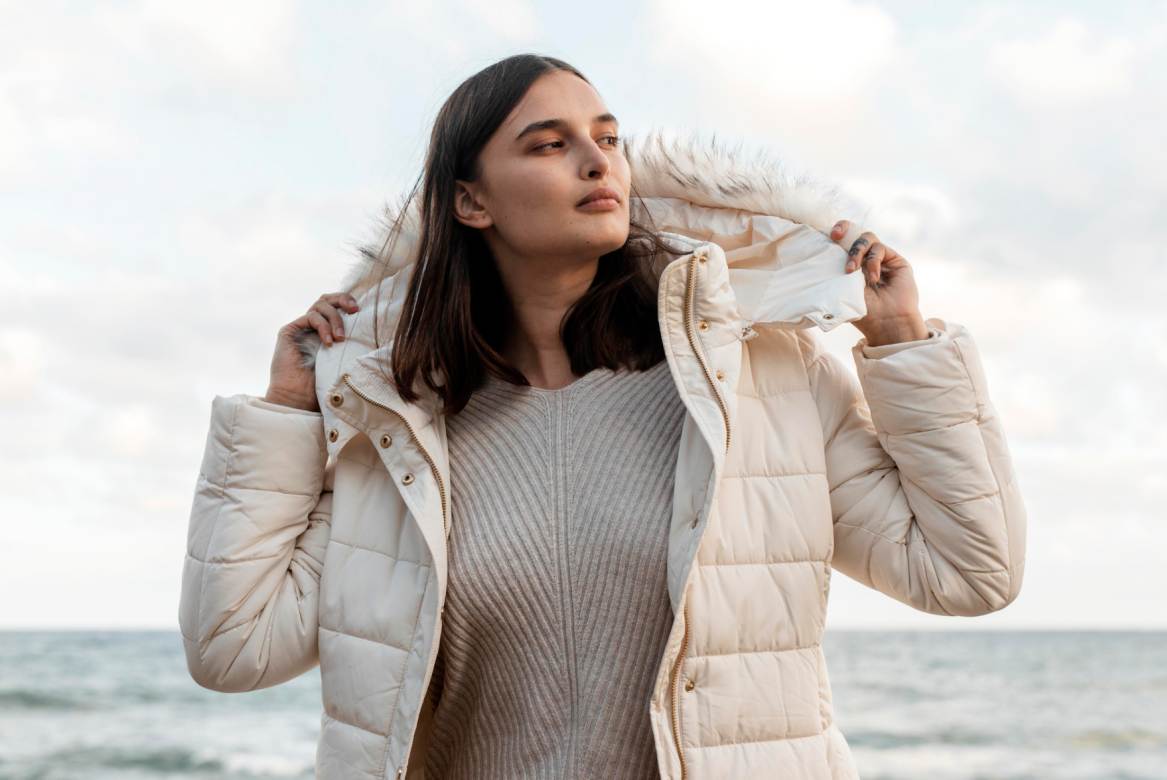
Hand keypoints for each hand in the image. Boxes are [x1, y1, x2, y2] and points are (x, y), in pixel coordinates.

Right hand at [264, 292, 360, 411]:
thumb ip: (355, 346)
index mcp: (328, 331)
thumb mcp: (347, 362)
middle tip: (355, 310)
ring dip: (335, 318)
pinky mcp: (290, 330)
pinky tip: (328, 343)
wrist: (299, 399)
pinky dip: (323, 326)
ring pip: (320, 305)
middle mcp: (314, 327)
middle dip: (343, 299)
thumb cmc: (325, 386)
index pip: (338, 307)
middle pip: (328, 299)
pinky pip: (310, 316)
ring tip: (340, 339)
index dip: (349, 303)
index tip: (363, 312)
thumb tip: (380, 337)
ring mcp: (301, 328)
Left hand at [830, 220, 928, 346]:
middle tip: (835, 237)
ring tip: (851, 271)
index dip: (836, 232)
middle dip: (844, 229)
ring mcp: (881, 258)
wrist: (887, 322)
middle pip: (854, 232)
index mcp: (850, 265)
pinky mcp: (895, 260)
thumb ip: (836, 272)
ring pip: (867, 238)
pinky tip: (873, 278)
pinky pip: (880, 249)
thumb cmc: (863, 312)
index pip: (842, 241)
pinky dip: (873, 262)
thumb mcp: (843, 290)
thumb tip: (820, 258)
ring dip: (856, 251)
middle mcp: (865, 259)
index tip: (828, 234)